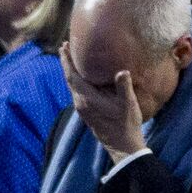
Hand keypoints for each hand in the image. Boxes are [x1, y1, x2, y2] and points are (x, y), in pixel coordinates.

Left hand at [59, 42, 145, 161]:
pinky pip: (77, 91)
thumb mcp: (128, 104)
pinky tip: (82, 76)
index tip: (63, 47)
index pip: (72, 76)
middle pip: (69, 78)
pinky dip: (76, 80)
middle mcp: (80, 102)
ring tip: (71, 58)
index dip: (67, 60)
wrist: (122, 145)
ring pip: (72, 85)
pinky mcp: (85, 111)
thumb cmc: (126, 123)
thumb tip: (122, 71)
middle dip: (66, 62)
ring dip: (71, 71)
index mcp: (86, 98)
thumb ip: (123, 87)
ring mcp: (81, 108)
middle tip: (64, 46)